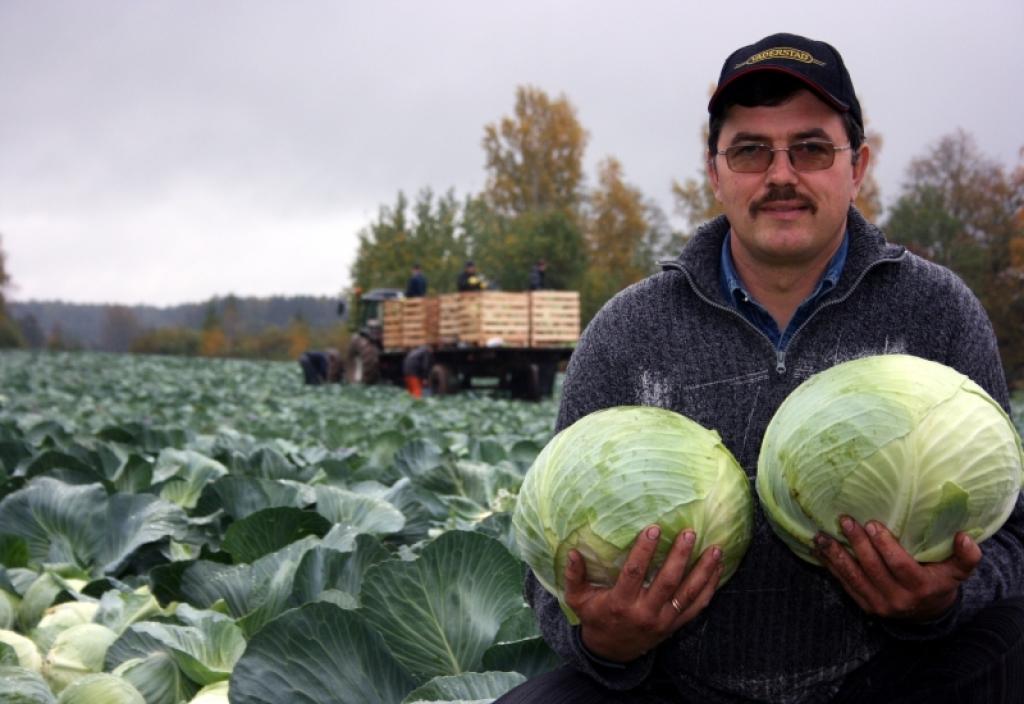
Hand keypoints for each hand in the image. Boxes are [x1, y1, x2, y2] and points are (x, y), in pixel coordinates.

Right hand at [564, 524, 723, 662]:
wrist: (612, 651)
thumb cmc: (595, 618)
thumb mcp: (578, 599)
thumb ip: (574, 576)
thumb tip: (573, 551)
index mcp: (620, 603)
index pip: (634, 573)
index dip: (644, 551)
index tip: (654, 529)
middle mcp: (645, 613)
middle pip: (667, 581)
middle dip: (679, 556)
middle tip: (689, 533)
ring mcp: (663, 621)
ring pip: (688, 594)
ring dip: (703, 571)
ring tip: (715, 549)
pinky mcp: (675, 625)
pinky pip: (697, 606)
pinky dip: (710, 587)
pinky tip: (717, 569)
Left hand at [812, 516, 980, 621]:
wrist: (928, 615)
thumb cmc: (940, 583)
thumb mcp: (958, 572)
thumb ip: (966, 556)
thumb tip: (964, 536)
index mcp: (920, 588)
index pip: (899, 565)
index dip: (884, 545)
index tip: (871, 523)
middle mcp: (898, 599)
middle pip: (872, 568)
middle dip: (857, 543)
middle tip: (845, 521)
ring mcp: (878, 604)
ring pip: (853, 577)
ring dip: (835, 555)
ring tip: (821, 536)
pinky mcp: (864, 605)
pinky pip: (845, 585)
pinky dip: (831, 567)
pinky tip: (820, 551)